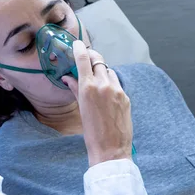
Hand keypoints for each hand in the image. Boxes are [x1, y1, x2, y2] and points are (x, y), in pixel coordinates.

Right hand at [62, 40, 132, 166]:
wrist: (111, 149)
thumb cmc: (91, 132)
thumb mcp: (80, 109)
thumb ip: (75, 89)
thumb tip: (68, 78)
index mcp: (88, 88)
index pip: (83, 59)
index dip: (80, 49)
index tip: (77, 44)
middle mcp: (104, 85)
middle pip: (98, 60)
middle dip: (92, 57)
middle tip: (86, 57)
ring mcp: (117, 90)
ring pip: (108, 71)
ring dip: (102, 71)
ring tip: (96, 79)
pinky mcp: (126, 97)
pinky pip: (116, 83)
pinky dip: (110, 83)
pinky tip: (106, 93)